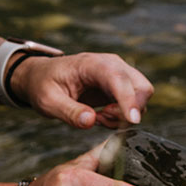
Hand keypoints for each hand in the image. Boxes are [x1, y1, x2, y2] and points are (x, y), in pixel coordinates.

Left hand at [12, 52, 153, 129]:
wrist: (43, 77)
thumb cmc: (43, 84)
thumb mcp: (48, 101)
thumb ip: (68, 112)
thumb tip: (90, 121)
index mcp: (92, 64)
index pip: (119, 79)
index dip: (129, 100)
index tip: (132, 121)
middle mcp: (112, 65)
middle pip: (142, 87)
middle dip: (128, 110)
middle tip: (101, 118)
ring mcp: (119, 75)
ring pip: (141, 97)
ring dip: (123, 115)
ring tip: (97, 117)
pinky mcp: (120, 87)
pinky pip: (133, 104)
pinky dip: (121, 116)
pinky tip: (100, 115)